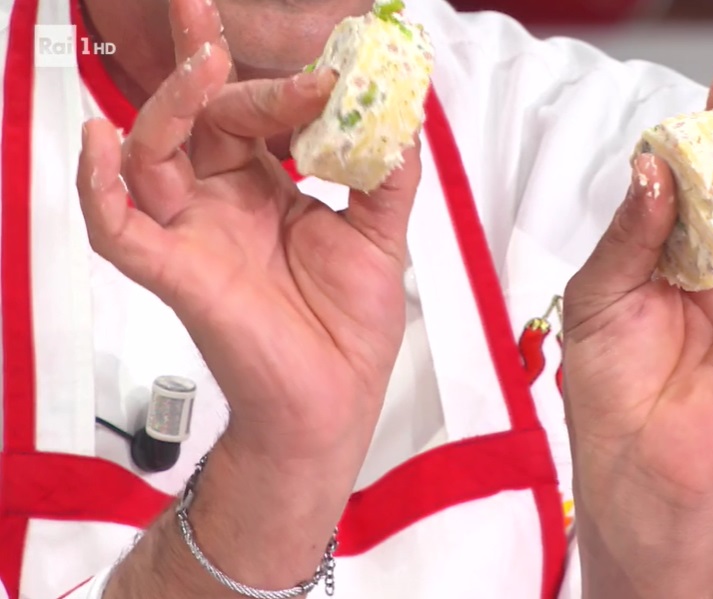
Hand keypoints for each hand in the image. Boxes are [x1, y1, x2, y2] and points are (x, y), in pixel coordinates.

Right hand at [76, 0, 419, 470]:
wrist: (336, 402)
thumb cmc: (350, 326)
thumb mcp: (381, 235)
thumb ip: (386, 172)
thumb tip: (399, 110)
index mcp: (266, 189)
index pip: (252, 113)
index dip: (277, 81)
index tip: (328, 64)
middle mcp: (221, 202)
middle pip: (195, 118)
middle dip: (206, 65)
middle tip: (207, 12)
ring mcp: (193, 234)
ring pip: (151, 155)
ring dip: (169, 107)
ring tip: (201, 68)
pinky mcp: (177, 273)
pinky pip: (119, 229)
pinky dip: (100, 189)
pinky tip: (100, 142)